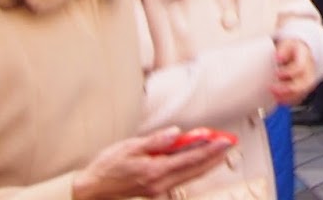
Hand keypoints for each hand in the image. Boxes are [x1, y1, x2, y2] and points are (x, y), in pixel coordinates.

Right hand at [71, 128, 231, 199]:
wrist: (92, 189)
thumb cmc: (108, 166)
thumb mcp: (130, 147)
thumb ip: (156, 141)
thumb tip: (177, 133)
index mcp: (155, 171)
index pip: (190, 159)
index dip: (210, 149)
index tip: (225, 140)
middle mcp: (160, 184)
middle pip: (195, 170)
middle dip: (214, 156)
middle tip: (229, 142)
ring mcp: (158, 189)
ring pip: (190, 175)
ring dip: (207, 162)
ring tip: (220, 149)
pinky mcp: (156, 190)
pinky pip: (181, 178)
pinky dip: (193, 168)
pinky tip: (199, 159)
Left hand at [271, 38, 318, 106]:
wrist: (301, 54)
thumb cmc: (293, 50)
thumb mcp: (288, 44)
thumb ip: (283, 49)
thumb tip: (278, 57)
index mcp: (306, 59)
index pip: (300, 67)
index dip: (288, 72)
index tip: (276, 73)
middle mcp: (310, 72)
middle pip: (303, 84)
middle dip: (287, 89)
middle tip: (272, 88)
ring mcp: (308, 83)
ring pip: (301, 94)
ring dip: (286, 97)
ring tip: (274, 96)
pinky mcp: (303, 91)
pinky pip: (298, 99)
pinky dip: (288, 101)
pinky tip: (278, 99)